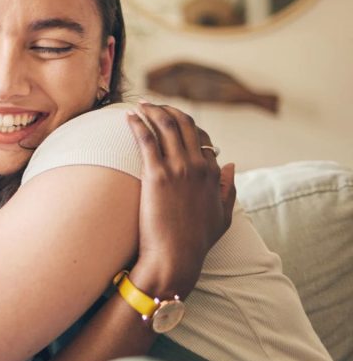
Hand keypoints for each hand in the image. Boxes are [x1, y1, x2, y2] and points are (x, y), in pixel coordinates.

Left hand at [126, 103, 235, 297]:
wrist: (176, 257)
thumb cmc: (197, 241)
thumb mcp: (224, 214)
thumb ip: (228, 187)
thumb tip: (231, 164)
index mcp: (213, 173)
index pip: (201, 137)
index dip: (186, 125)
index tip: (171, 119)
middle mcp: (198, 166)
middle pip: (184, 124)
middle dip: (168, 109)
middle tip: (151, 104)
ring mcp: (178, 169)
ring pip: (166, 126)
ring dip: (152, 110)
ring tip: (139, 104)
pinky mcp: (156, 175)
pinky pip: (147, 140)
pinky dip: (138, 124)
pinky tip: (128, 117)